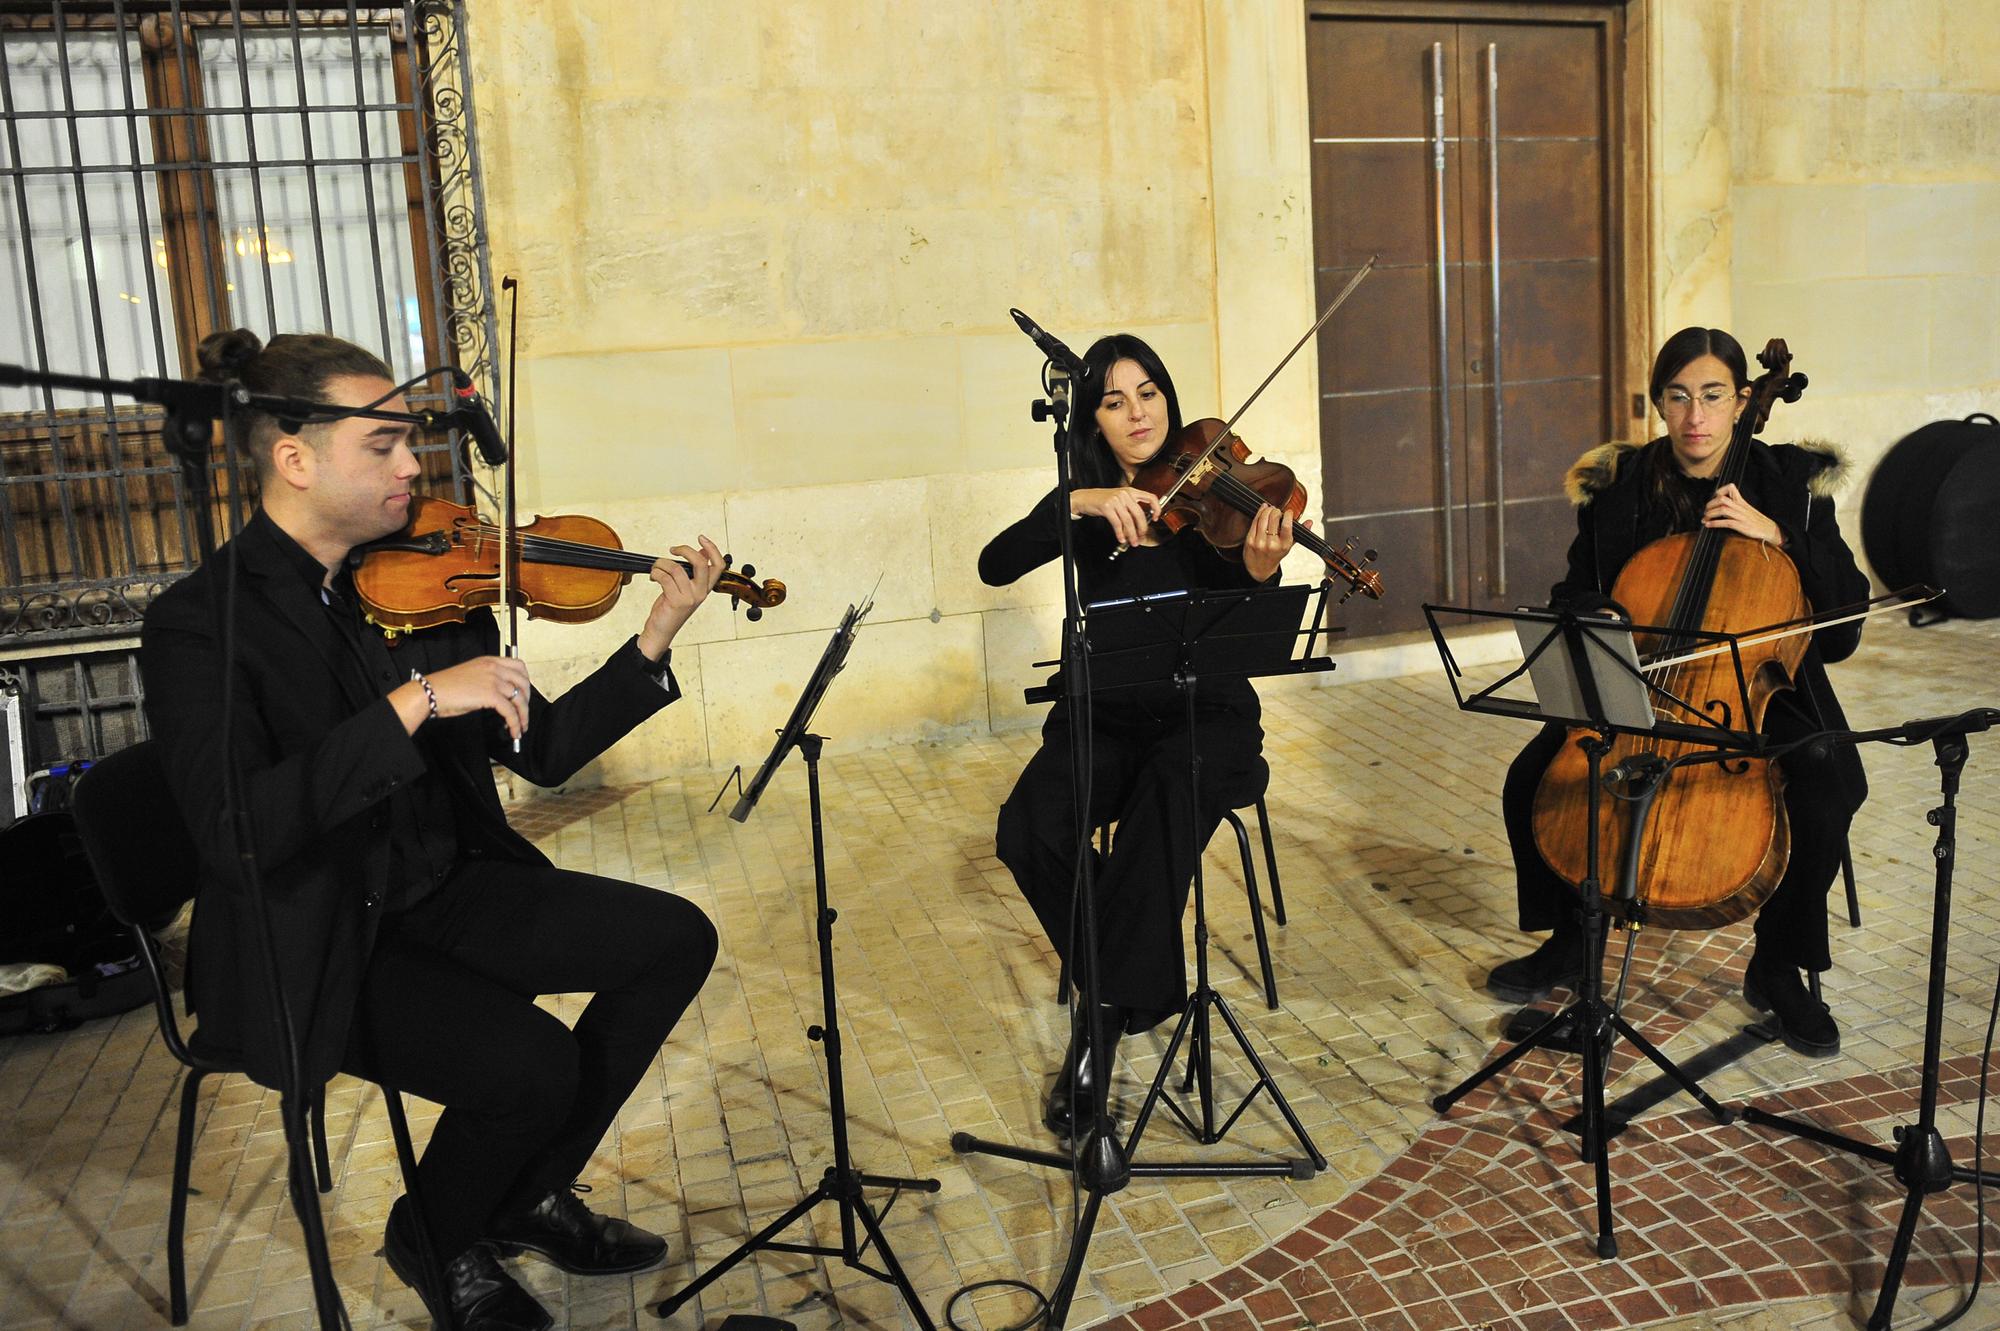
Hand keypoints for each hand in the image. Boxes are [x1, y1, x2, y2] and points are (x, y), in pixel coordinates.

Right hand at [394, 654, 531, 739]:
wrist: (430, 692)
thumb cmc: (445, 687)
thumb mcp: (471, 675)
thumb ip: (488, 679)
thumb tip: (501, 694)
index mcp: (489, 661)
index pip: (519, 666)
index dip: (525, 682)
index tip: (525, 694)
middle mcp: (494, 668)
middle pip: (523, 683)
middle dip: (527, 701)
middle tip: (523, 713)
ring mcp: (493, 680)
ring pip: (519, 699)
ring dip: (523, 716)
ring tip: (520, 727)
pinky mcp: (490, 695)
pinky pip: (510, 711)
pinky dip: (515, 723)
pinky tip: (513, 731)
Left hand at [637, 534, 724, 660]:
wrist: (661, 630)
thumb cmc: (671, 608)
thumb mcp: (685, 587)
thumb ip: (694, 571)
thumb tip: (702, 551)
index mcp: (705, 587)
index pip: (719, 565)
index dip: (713, 549)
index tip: (701, 538)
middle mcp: (700, 592)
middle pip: (701, 563)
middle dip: (685, 550)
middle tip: (674, 549)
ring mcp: (689, 597)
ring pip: (676, 569)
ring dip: (661, 563)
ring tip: (656, 567)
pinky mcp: (676, 601)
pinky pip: (665, 578)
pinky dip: (656, 573)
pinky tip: (653, 576)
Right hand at [1069, 487, 1159, 548]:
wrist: (1085, 498)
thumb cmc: (1102, 500)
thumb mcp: (1119, 498)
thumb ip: (1130, 506)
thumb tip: (1141, 523)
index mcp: (1130, 491)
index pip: (1150, 497)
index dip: (1156, 508)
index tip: (1156, 518)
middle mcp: (1125, 494)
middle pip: (1139, 514)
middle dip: (1142, 528)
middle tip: (1141, 537)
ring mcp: (1116, 500)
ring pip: (1128, 521)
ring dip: (1131, 534)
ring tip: (1132, 541)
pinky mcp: (1107, 507)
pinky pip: (1117, 524)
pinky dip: (1120, 533)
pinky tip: (1121, 538)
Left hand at [1242, 503, 1303, 581]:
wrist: (1260, 569)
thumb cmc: (1275, 555)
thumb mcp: (1289, 546)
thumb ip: (1299, 532)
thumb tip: (1310, 522)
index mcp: (1284, 545)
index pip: (1287, 525)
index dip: (1287, 515)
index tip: (1288, 512)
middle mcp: (1272, 544)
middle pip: (1274, 518)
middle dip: (1276, 511)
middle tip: (1277, 510)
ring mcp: (1259, 542)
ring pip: (1263, 518)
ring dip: (1267, 510)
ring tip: (1270, 509)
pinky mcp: (1249, 540)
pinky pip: (1254, 522)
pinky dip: (1259, 513)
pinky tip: (1262, 511)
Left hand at [1703, 484, 1784, 545]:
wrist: (1769, 529)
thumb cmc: (1755, 520)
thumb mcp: (1746, 508)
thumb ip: (1735, 504)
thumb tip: (1720, 504)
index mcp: (1741, 501)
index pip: (1730, 488)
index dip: (1719, 491)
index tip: (1713, 498)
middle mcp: (1740, 507)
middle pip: (1722, 499)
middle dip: (1710, 505)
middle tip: (1705, 511)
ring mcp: (1741, 516)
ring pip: (1723, 510)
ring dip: (1710, 514)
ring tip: (1705, 518)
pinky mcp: (1742, 526)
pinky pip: (1726, 522)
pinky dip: (1715, 523)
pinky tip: (1708, 525)